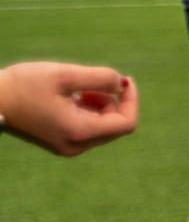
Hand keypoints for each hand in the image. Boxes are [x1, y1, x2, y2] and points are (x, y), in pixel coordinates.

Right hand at [0, 62, 138, 156]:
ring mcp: (67, 146)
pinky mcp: (59, 141)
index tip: (124, 79)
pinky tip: (71, 95)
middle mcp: (75, 146)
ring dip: (100, 103)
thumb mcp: (66, 75)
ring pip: (102, 125)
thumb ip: (101, 78)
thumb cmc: (23, 85)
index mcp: (79, 132)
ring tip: (78, 87)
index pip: (126, 123)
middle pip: (115, 125)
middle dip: (114, 100)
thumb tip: (122, 84)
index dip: (132, 100)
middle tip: (93, 80)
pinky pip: (87, 126)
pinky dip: (88, 109)